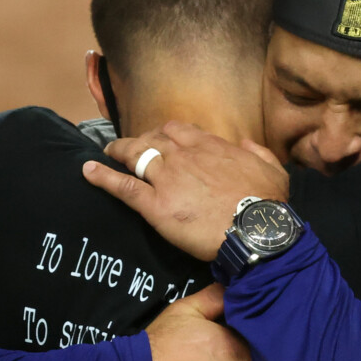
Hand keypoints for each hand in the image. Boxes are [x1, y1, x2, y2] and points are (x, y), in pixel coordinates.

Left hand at [82, 121, 289, 260]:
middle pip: (152, 138)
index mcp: (211, 146)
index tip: (161, 138)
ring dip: (119, 152)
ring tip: (107, 152)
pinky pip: (123, 186)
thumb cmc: (268, 204)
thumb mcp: (273, 170)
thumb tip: (245, 143)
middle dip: (140, 140)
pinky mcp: (155, 205)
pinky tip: (88, 171)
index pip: (178, 130)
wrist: (256, 231)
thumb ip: (258, 152)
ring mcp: (167, 178)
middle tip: (132, 147)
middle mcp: (184, 156)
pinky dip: (103, 176)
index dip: (164, 133)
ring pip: (135, 156)